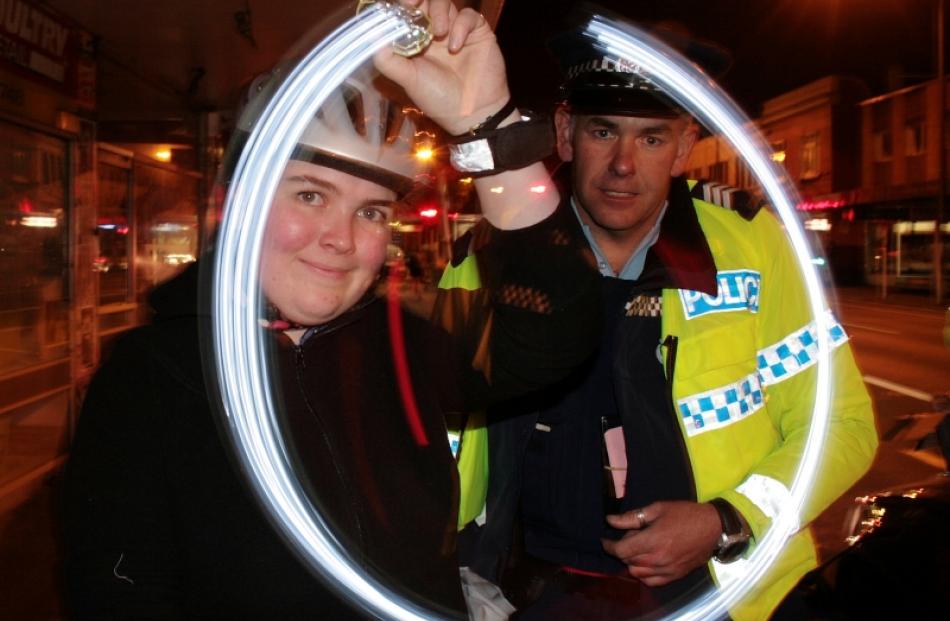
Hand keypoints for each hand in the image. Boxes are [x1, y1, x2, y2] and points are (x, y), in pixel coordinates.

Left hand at [373, 0, 510, 134]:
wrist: (473, 114)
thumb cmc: (439, 99)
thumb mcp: (408, 79)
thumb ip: (389, 59)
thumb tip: (371, 39)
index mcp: (416, 40)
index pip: (405, 13)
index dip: (400, 5)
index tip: (397, 6)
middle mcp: (435, 32)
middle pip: (425, 1)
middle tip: (412, 3)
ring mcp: (456, 30)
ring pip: (445, 3)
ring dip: (438, 11)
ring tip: (439, 32)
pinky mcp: (478, 32)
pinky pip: (469, 16)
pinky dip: (461, 26)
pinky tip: (456, 46)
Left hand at [602, 501, 721, 586]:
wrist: (713, 528)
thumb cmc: (685, 514)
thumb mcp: (657, 509)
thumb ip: (632, 517)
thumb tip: (610, 520)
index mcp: (652, 540)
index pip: (621, 551)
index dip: (609, 546)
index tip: (605, 540)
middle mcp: (658, 559)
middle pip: (627, 561)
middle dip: (623, 549)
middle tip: (631, 536)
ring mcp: (667, 570)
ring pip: (637, 572)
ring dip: (632, 561)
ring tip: (640, 548)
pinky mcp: (674, 576)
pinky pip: (651, 581)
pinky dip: (643, 573)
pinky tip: (647, 561)